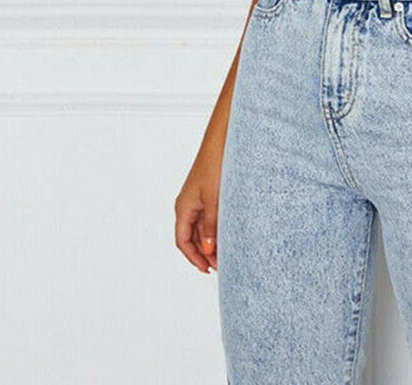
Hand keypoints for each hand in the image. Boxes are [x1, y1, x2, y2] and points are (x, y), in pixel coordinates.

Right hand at [174, 150, 221, 273]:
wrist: (222, 141)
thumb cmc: (215, 165)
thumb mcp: (214, 200)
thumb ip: (211, 226)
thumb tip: (209, 250)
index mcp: (183, 208)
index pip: (182, 242)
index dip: (193, 258)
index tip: (207, 270)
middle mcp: (188, 205)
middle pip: (192, 237)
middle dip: (205, 253)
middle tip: (222, 265)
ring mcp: (199, 199)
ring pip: (202, 228)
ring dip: (212, 242)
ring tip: (228, 254)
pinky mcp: (209, 193)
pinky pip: (210, 217)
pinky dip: (217, 228)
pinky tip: (229, 235)